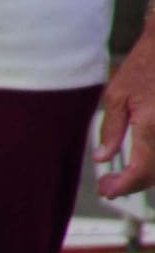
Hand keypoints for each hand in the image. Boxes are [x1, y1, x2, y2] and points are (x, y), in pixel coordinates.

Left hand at [96, 23, 154, 198]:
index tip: (105, 190)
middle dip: (131, 184)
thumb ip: (111, 130)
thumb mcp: (117, 95)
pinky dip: (154, 163)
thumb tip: (102, 158)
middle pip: (154, 175)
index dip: (122, 187)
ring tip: (121, 175)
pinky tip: (140, 159)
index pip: (139, 173)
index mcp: (152, 128)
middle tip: (108, 184)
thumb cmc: (146, 63)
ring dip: (144, 176)